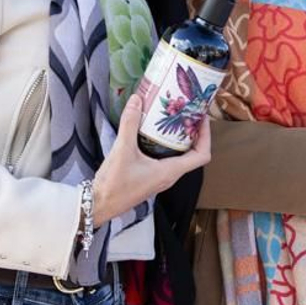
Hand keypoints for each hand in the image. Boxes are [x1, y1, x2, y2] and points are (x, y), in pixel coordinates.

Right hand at [91, 93, 211, 225]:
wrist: (99, 205)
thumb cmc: (114, 184)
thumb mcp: (122, 151)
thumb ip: (129, 124)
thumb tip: (136, 99)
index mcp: (170, 171)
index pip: (202, 156)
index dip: (207, 136)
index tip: (202, 118)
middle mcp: (170, 175)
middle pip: (193, 154)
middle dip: (195, 133)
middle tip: (189, 113)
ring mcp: (160, 177)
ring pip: (180, 157)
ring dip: (182, 139)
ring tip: (175, 119)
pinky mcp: (151, 177)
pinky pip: (167, 159)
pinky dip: (168, 144)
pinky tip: (156, 133)